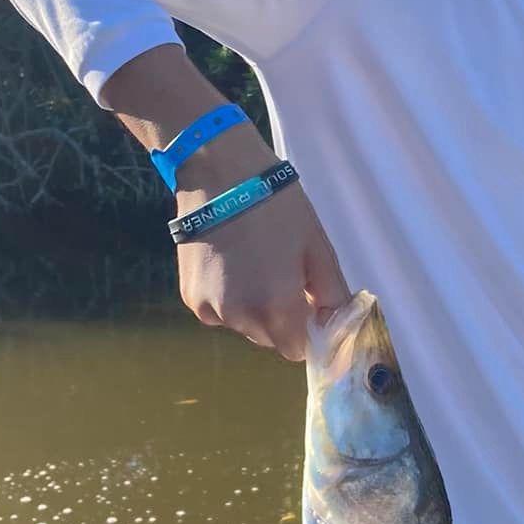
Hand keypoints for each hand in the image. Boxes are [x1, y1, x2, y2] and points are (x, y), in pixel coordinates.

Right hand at [176, 130, 349, 362]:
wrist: (219, 173)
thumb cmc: (276, 205)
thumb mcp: (316, 246)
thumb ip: (331, 294)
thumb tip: (334, 324)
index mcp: (275, 307)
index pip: (295, 350)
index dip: (306, 330)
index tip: (306, 302)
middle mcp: (239, 317)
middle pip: (269, 339)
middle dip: (280, 318)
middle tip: (281, 274)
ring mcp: (210, 309)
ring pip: (243, 326)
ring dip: (253, 309)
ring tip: (253, 263)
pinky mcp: (189, 297)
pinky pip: (218, 312)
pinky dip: (227, 298)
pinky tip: (229, 264)